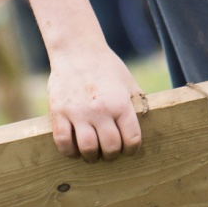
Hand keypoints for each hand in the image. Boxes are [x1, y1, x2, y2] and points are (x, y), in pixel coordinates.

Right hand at [46, 41, 143, 161]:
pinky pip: (63, 142)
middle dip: (112, 154)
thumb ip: (136, 101)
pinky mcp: (58, 112)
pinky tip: (74, 148)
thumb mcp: (127, 81)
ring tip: (92, 153)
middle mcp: (100, 110)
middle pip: (110, 147)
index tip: (128, 149)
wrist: (77, 50)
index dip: (132, 149)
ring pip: (87, 148)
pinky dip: (69, 151)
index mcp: (120, 103)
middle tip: (109, 151)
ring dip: (92, 156)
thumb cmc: (106, 66)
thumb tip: (148, 118)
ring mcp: (77, 112)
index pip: (131, 138)